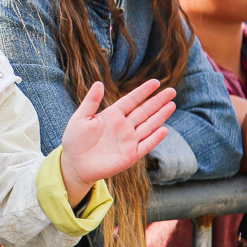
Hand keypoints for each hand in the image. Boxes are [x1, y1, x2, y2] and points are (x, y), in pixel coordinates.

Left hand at [60, 80, 175, 205]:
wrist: (74, 164)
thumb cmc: (75, 140)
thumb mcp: (80, 118)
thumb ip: (91, 101)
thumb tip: (99, 83)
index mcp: (112, 115)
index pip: (131, 100)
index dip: (143, 91)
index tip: (156, 82)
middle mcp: (123, 126)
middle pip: (144, 111)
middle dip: (158, 101)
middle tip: (172, 91)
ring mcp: (128, 141)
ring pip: (148, 126)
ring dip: (160, 116)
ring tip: (172, 104)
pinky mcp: (130, 155)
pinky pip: (145, 145)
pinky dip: (155, 138)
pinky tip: (164, 129)